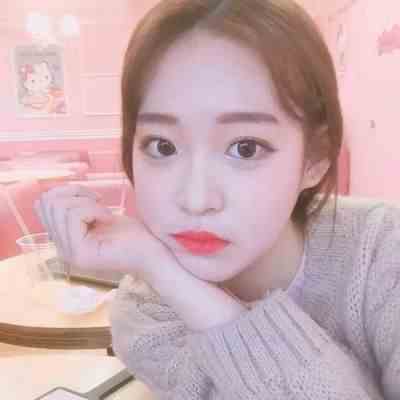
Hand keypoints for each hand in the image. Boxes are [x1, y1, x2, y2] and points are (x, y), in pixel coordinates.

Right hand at [34, 184, 173, 281]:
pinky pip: (73, 215)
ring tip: (105, 214)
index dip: (69, 191)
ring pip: (59, 207)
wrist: (152, 252)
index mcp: (64, 240)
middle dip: (76, 193)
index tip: (94, 198)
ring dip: (87, 202)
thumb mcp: (98, 215)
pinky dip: (94, 209)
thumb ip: (73, 208)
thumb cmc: (132, 234)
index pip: (43, 205)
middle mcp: (61, 249)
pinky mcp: (79, 253)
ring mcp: (68, 253)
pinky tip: (109, 219)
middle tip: (100, 202)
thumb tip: (49, 195)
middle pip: (47, 203)